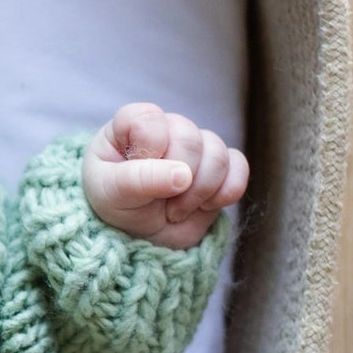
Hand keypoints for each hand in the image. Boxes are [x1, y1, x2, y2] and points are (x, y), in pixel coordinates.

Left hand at [82, 102, 247, 248]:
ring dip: (201, 190)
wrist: (138, 234)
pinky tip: (207, 206)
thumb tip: (182, 175)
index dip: (150, 149)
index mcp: (130, 125)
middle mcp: (167, 129)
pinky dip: (228, 190)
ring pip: (218, 153)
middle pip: (189, 138)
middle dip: (178, 179)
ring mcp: (196, 147)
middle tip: (162, 205)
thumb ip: (140, 180)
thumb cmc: (115, 203)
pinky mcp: (220, 168)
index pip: (149, 118)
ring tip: (177, 211)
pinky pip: (239, 166)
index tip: (136, 177)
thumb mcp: (113, 194)